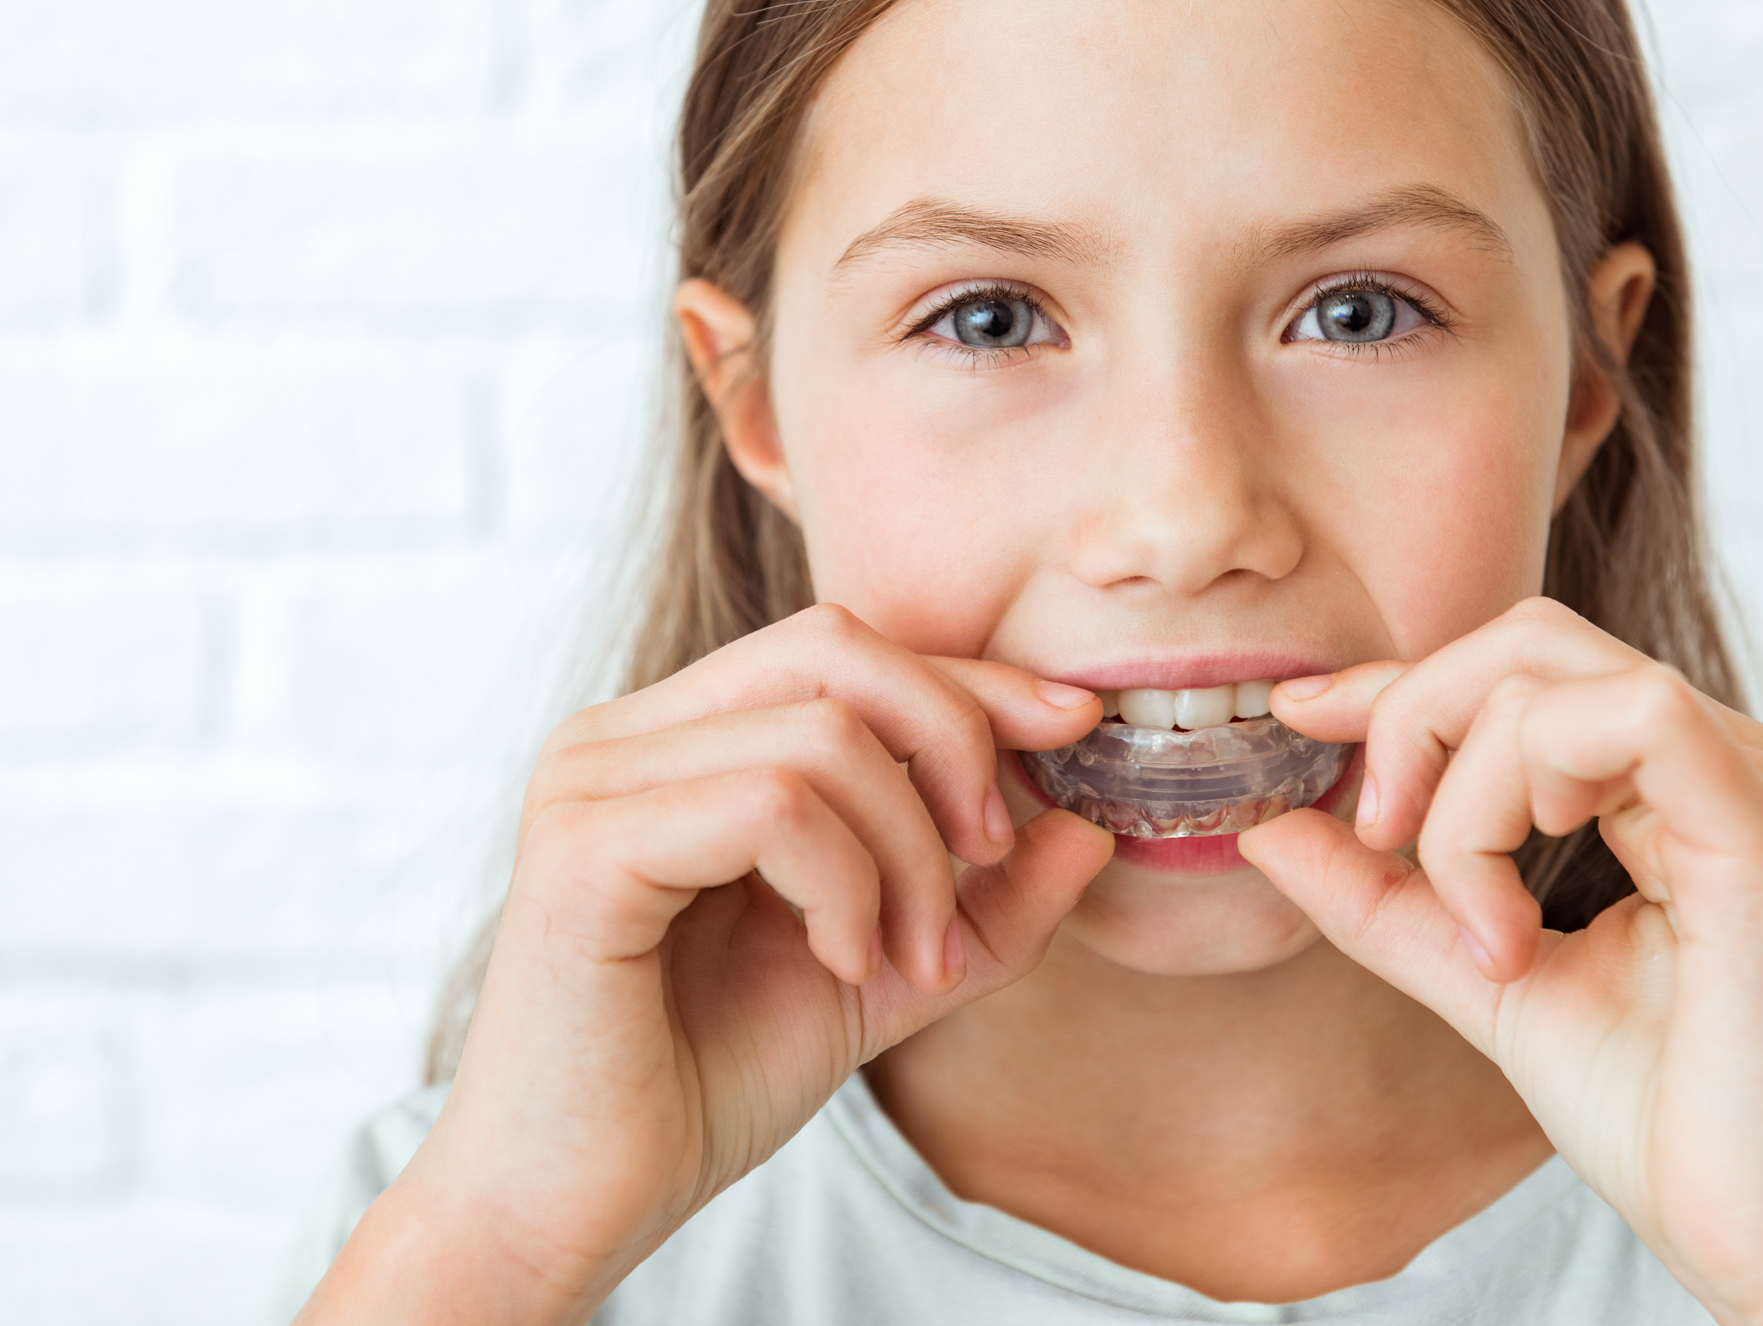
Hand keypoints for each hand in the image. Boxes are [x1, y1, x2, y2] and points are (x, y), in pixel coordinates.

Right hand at [298, 604, 1111, 1325]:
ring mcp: (594, 779)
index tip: (1071, 727)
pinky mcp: (586, 845)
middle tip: (989, 861)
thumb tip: (1091, 826)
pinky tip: (840, 963)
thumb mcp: (881, 971)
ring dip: (909, 853)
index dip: (970, 678)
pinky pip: (774, 804)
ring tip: (905, 958)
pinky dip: (845, 885)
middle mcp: (624, 734)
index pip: (846, 652)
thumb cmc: (702, 1081)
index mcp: (680, 740)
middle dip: (954, 744)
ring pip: (823, 735)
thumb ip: (983, 903)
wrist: (579, 1204)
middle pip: (838, 650)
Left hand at [1238, 598, 1762, 1324]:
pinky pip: (1628, 717)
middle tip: (1378, 835)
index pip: (1518, 673)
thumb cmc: (1663, 1117)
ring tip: (1479, 932)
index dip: (1396, 683)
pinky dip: (1522, 798)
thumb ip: (1384, 900)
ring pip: (1548, 679)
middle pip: (1526, 641)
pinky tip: (1511, 915)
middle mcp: (1721, 758)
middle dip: (1412, 715)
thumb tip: (1269, 829)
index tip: (1297, 714)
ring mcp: (1749, 780)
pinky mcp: (1761, 826)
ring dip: (1462, 795)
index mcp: (1670, 784)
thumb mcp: (1484, 981)